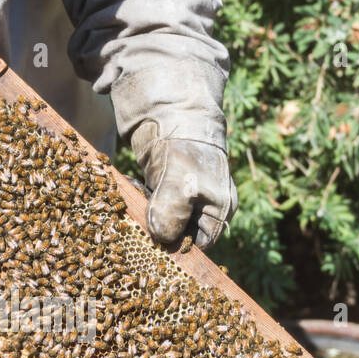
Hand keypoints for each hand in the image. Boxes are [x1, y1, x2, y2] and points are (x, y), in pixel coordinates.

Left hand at [135, 131, 236, 249]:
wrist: (173, 113)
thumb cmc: (185, 151)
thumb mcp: (179, 187)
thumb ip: (171, 216)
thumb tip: (162, 239)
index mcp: (219, 209)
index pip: (200, 243)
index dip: (178, 244)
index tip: (157, 237)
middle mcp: (205, 205)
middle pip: (180, 231)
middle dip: (160, 226)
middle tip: (146, 213)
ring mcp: (187, 194)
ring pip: (165, 216)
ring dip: (149, 211)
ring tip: (144, 192)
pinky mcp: (168, 184)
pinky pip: (155, 201)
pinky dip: (144, 197)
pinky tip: (139, 185)